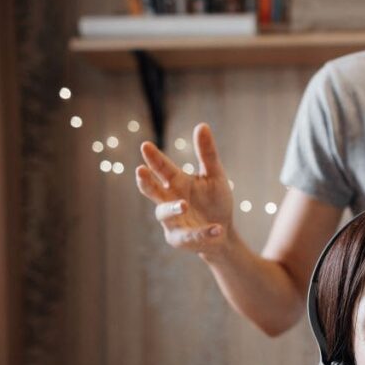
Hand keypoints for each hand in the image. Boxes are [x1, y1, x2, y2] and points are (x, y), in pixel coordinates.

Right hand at [135, 123, 234, 258]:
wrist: (223, 232)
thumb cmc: (215, 201)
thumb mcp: (215, 175)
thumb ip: (207, 153)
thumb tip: (202, 125)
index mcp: (176, 182)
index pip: (162, 168)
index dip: (153, 158)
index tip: (146, 146)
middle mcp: (169, 199)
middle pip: (151, 190)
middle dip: (145, 182)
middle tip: (140, 171)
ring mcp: (172, 221)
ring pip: (164, 213)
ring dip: (173, 208)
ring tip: (184, 204)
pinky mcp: (180, 239)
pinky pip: (190, 236)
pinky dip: (204, 232)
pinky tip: (217, 228)